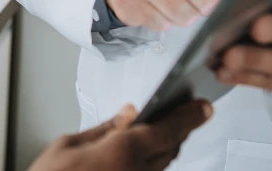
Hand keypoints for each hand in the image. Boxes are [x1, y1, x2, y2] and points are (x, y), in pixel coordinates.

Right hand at [27, 101, 211, 170]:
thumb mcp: (69, 143)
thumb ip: (105, 127)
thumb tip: (128, 113)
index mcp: (123, 150)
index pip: (168, 129)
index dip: (190, 116)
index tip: (203, 107)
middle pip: (171, 148)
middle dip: (180, 129)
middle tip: (187, 113)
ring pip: (163, 166)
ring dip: (168, 147)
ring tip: (166, 131)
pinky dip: (152, 163)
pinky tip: (144, 156)